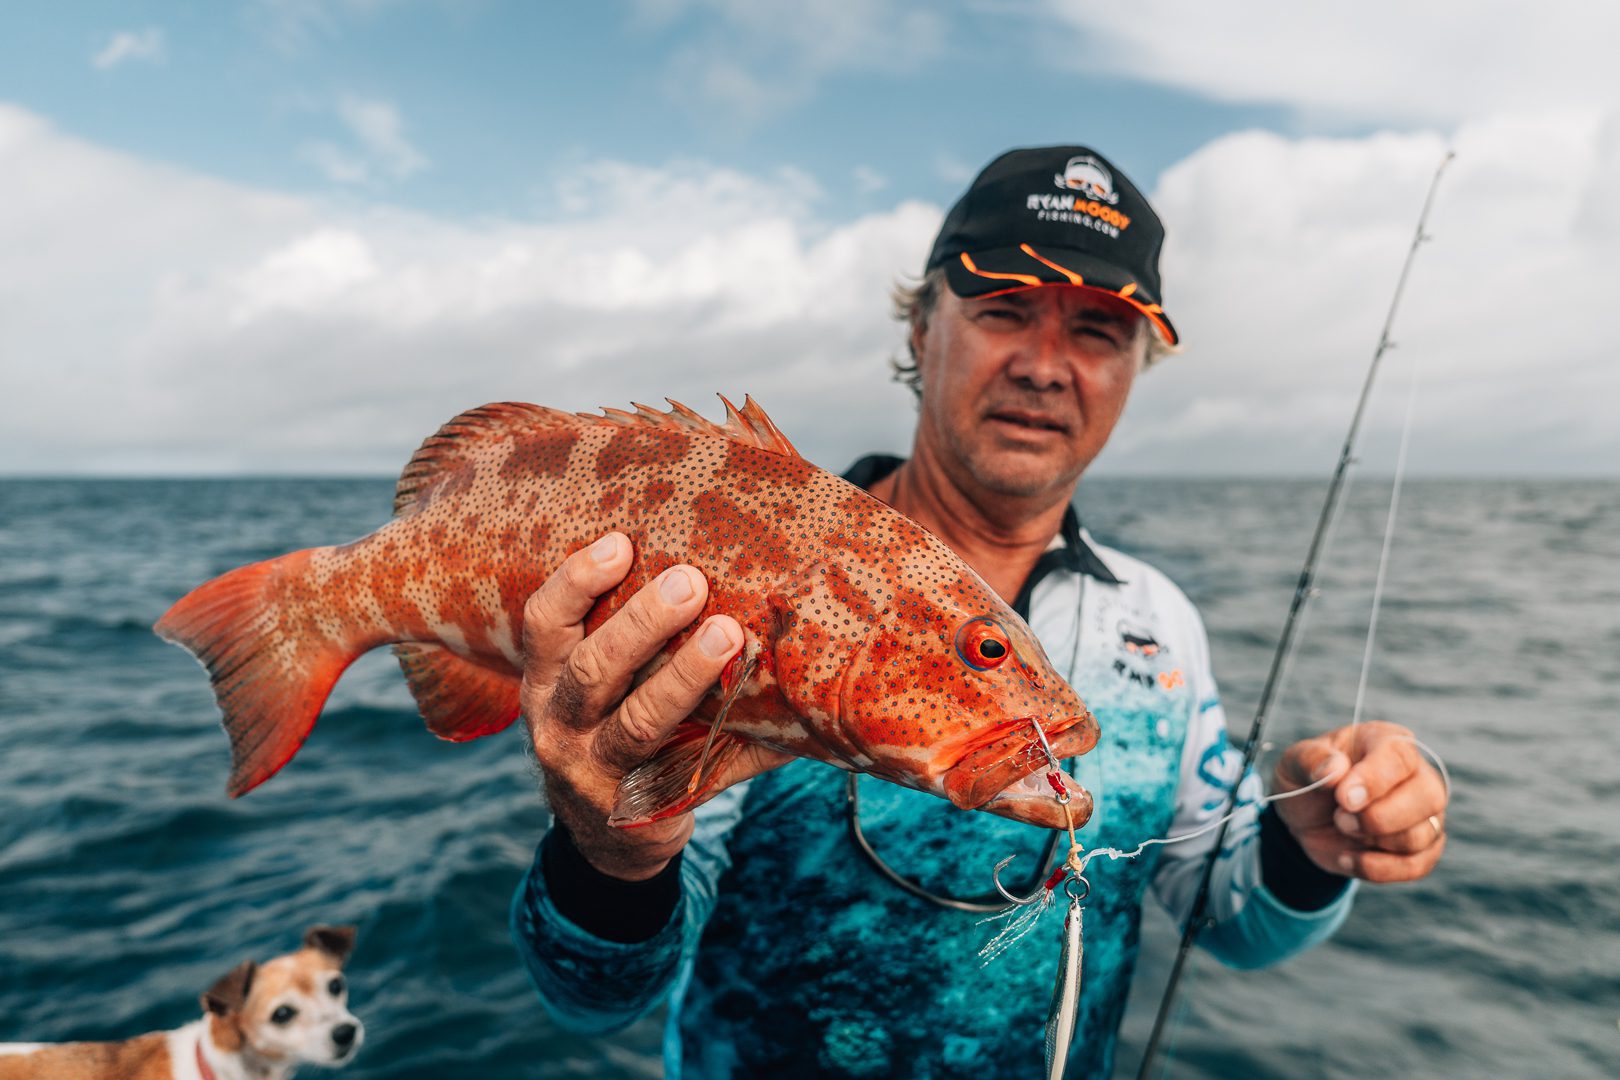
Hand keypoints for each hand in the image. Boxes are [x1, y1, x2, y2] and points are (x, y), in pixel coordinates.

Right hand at [521, 532, 787, 881]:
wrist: (610, 841)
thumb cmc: (616, 732)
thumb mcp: (600, 691)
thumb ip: (635, 639)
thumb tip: (717, 561)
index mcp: (543, 681)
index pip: (544, 623)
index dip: (577, 581)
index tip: (621, 543)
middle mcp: (557, 725)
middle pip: (592, 668)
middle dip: (641, 622)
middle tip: (689, 581)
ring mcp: (594, 772)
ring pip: (638, 721)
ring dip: (685, 675)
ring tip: (727, 634)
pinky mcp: (637, 809)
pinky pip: (683, 768)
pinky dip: (724, 736)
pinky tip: (757, 711)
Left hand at [1272, 720, 1447, 882]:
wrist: (1306, 817)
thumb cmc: (1309, 779)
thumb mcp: (1296, 762)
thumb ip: (1311, 760)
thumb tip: (1334, 770)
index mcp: (1387, 742)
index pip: (1399, 757)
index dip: (1374, 780)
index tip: (1343, 798)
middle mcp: (1417, 775)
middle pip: (1428, 797)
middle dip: (1380, 817)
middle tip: (1340, 818)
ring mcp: (1425, 814)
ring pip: (1422, 835)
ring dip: (1376, 842)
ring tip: (1341, 829)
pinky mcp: (1421, 848)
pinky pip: (1416, 865)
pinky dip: (1378, 868)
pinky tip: (1347, 858)